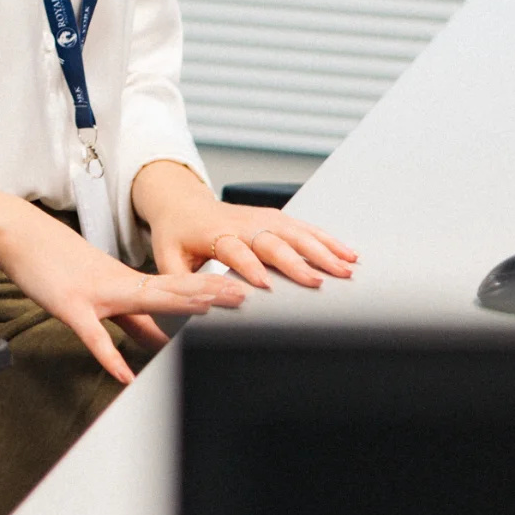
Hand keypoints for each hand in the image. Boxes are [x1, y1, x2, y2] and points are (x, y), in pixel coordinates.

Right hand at [0, 184, 244, 386]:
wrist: (20, 234)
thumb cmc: (58, 263)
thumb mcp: (101, 288)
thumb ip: (132, 320)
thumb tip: (162, 341)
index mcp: (128, 281)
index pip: (176, 288)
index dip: (210, 293)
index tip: (244, 297)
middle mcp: (119, 283)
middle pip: (172, 290)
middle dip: (210, 296)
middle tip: (246, 299)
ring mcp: (96, 293)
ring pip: (145, 300)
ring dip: (179, 308)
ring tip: (209, 316)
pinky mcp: (71, 305)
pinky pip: (94, 335)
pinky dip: (110, 356)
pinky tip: (125, 376)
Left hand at [131, 160, 357, 290]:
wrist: (181, 203)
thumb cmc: (175, 234)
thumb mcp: (168, 259)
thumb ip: (179, 284)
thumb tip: (187, 311)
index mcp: (213, 234)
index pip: (235, 250)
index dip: (250, 266)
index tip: (265, 285)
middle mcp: (241, 224)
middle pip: (272, 241)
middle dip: (297, 261)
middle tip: (318, 281)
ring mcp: (260, 218)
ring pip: (295, 232)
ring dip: (322, 249)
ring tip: (345, 268)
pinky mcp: (273, 217)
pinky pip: (303, 227)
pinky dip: (327, 239)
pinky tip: (347, 253)